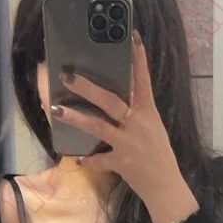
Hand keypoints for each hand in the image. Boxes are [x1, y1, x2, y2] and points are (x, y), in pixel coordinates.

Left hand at [51, 30, 183, 206]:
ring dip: (76, 118)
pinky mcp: (122, 162)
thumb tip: (119, 98)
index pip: (144, 81)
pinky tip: (78, 159)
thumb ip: (137, 112)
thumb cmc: (158, 154)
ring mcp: (129, 143)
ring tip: (57, 110)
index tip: (132, 37)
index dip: (138, 59)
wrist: (166, 185)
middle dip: (87, 88)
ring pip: (99, 126)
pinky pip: (100, 160)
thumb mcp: (153, 128)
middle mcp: (137, 124)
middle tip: (68, 75)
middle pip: (110, 100)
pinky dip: (89, 161)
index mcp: (148, 112)